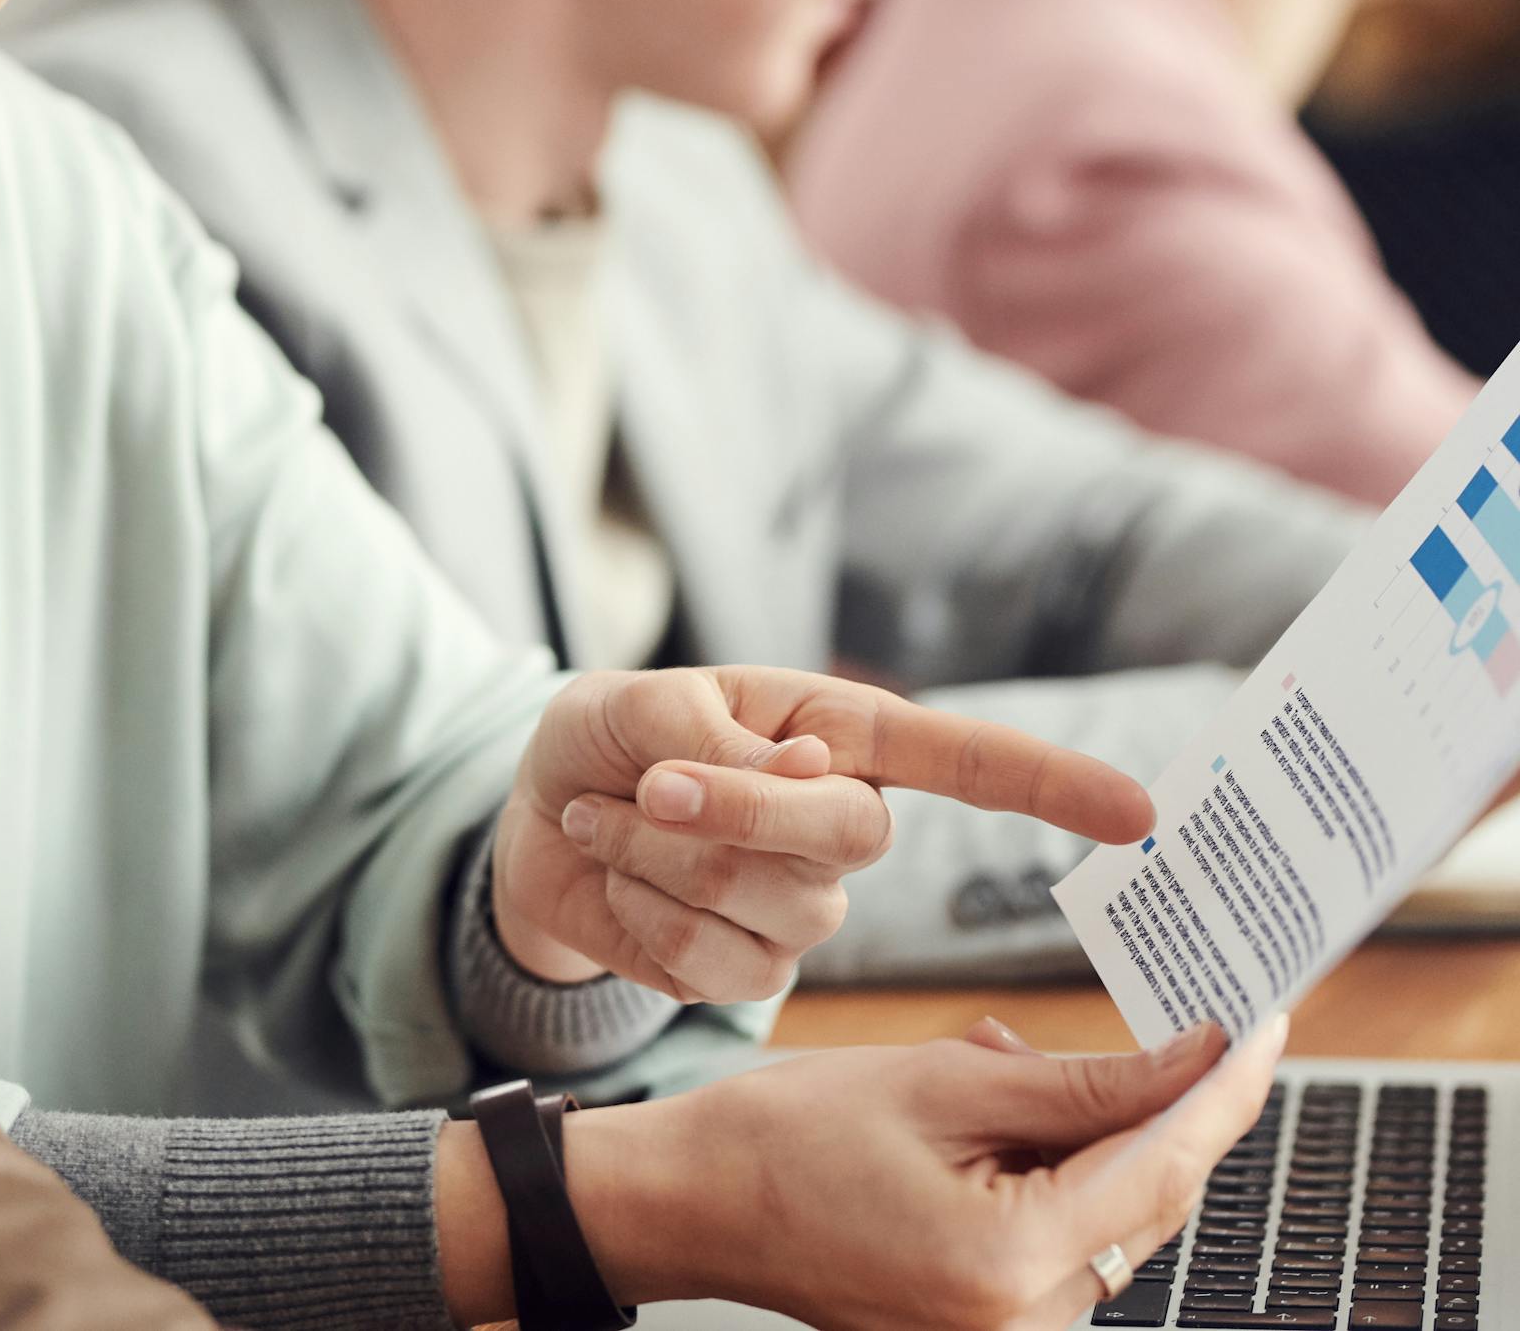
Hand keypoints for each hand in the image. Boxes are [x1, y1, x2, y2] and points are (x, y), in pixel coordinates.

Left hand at [492, 666, 1155, 999]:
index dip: (1053, 786)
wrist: (534, 816)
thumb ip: (711, 736)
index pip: (968, 763)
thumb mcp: (635, 706)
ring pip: (768, 901)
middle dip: (734, 811)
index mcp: (839, 739)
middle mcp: (843, 825)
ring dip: (660, 855)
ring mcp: (805, 908)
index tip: (1142, 814)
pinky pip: (714, 960)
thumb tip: (806, 780)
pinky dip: (640, 909)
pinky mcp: (749, 970)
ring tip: (612, 817)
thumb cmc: (604, 739)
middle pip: (849, 838)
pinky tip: (617, 878)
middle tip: (648, 783)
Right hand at [537, 1014, 1288, 1330]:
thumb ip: (1072, 1081)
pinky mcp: (985, 1326)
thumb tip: (1187, 1060)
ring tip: (996, 1061)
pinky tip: (992, 1112)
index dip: (1222, 1087)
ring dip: (1092, 1134)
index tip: (1260, 1020)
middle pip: (1144, 1199)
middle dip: (1159, 1104)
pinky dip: (1052, 1172)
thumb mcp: (936, 1082)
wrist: (688, 1204)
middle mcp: (1025, 1324)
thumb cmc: (784, 1137)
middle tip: (1163, 1015)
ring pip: (1107, 1218)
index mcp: (1011, 1262)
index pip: (1162, 1164)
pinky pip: (1060, 1242)